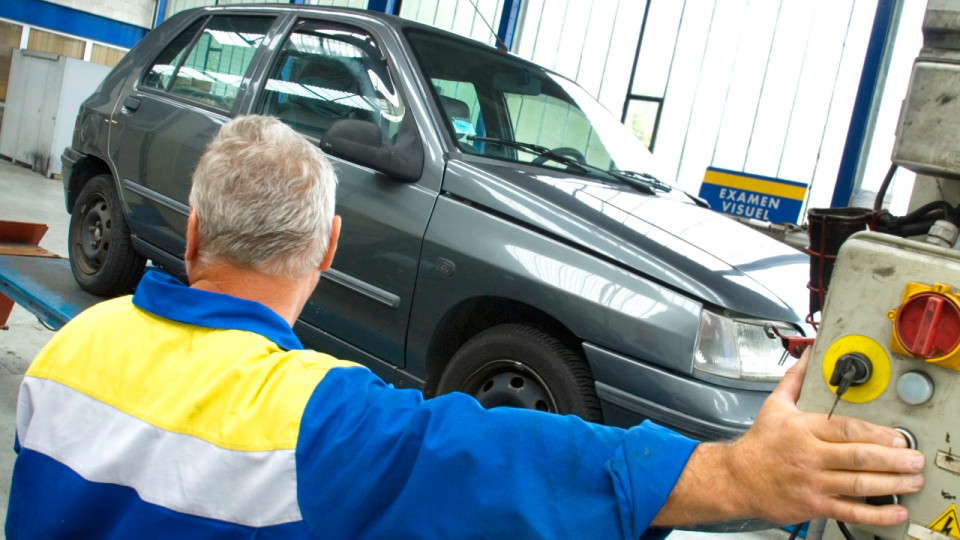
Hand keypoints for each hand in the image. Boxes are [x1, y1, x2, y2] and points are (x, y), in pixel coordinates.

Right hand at [653, 348, 924, 526]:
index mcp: (803, 429)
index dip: (876, 433)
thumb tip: (808, 356)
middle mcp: (810, 456)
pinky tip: (894, 511)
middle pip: (858, 457)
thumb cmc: (759, 444)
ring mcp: (813, 482)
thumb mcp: (775, 405)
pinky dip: (876, 514)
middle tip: (914, 459)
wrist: (737, 478)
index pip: (846, 429)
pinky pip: (850, 512)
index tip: (897, 436)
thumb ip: (796, 380)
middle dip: (893, 459)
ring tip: (912, 479)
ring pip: (859, 484)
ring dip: (892, 483)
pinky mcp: (814, 505)